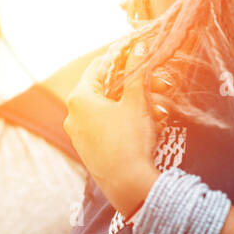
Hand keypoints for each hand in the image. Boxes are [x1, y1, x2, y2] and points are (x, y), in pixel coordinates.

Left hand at [64, 38, 171, 215]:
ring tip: (161, 109)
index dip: (121, 57)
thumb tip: (137, 49)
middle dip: (135, 86)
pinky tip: (149, 124)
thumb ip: (137, 72)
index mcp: (79, 98)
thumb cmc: (130, 140)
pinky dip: (126, 121)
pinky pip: (107, 126)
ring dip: (135, 104)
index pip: (99, 66)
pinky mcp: (88, 149)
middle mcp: (73, 115)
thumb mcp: (136, 102)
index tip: (139, 53)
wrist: (127, 185)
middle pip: (106, 89)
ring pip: (109, 109)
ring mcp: (78, 134)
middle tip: (160, 85)